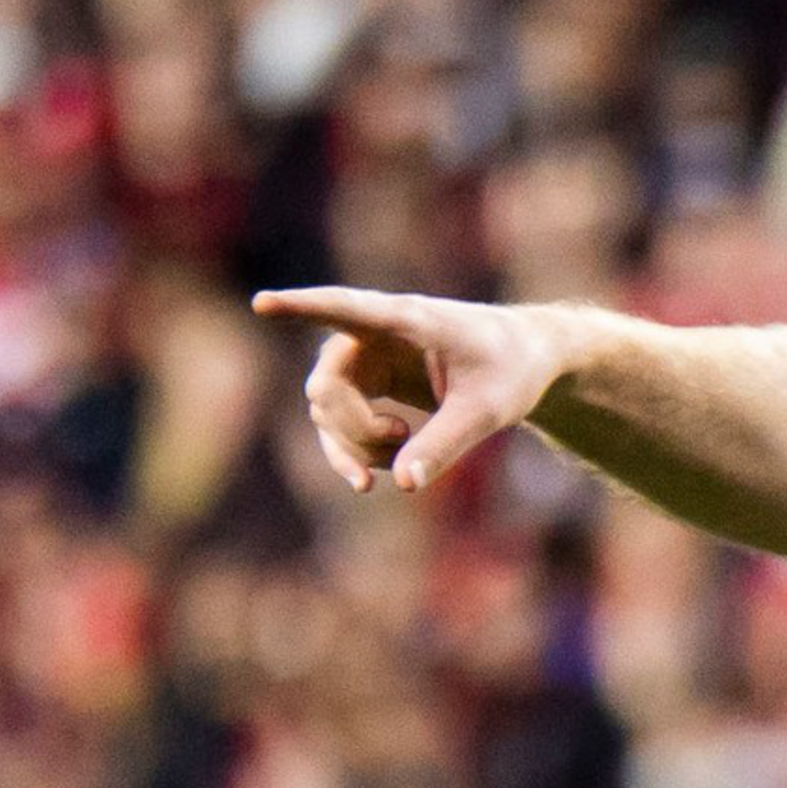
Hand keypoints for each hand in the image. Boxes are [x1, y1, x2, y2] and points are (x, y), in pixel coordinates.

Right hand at [252, 286, 578, 493]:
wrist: (525, 361)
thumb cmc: (511, 370)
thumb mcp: (486, 411)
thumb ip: (445, 443)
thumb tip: (404, 484)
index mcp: (406, 320)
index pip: (344, 309)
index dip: (301, 307)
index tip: (262, 303)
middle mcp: (376, 333)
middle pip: (327, 384)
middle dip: (351, 429)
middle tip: (398, 445)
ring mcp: (368, 358)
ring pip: (326, 408)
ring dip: (354, 445)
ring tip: (400, 458)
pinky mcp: (370, 382)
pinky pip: (337, 421)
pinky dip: (352, 451)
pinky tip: (374, 476)